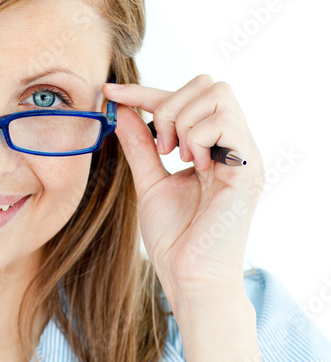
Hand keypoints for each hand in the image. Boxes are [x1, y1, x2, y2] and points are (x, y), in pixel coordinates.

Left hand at [102, 75, 265, 307]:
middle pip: (208, 84)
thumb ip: (139, 145)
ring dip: (184, 122)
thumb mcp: (149, 182)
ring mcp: (245, 154)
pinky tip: (196, 167)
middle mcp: (233, 146)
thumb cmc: (175, 239)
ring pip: (217, 95)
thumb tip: (121, 109)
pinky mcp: (250, 169)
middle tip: (161, 147)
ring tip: (177, 157)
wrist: (189, 277)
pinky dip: (198, 137)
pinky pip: (224, 123)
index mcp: (213, 147)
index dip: (145, 92)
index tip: (111, 92)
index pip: (185, 98)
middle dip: (170, 105)